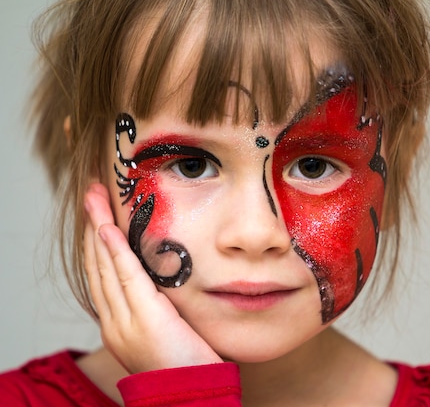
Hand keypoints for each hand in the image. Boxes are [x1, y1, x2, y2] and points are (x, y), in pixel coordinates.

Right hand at [83, 183, 221, 373]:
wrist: (189, 396)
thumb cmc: (185, 365)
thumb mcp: (168, 330)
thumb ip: (159, 307)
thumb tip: (164, 283)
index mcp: (118, 324)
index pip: (102, 275)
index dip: (98, 243)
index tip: (98, 215)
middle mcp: (114, 322)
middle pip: (97, 265)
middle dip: (93, 227)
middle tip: (91, 194)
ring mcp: (125, 322)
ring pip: (105, 266)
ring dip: (99, 229)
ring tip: (94, 198)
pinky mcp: (144, 319)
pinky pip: (125, 278)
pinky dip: (114, 251)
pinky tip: (108, 228)